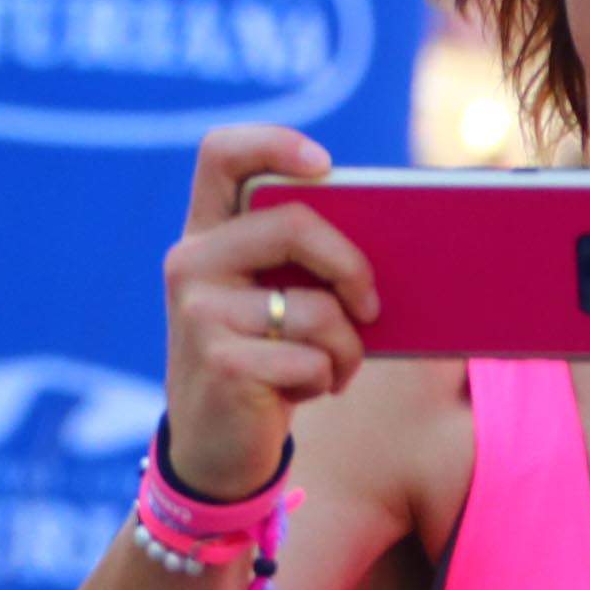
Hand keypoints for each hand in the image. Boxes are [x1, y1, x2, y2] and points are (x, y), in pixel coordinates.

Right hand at [160, 125, 379, 497]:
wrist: (217, 448)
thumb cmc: (265, 359)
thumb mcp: (274, 301)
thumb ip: (303, 263)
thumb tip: (398, 238)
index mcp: (206, 234)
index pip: (222, 154)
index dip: (273, 142)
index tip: (325, 163)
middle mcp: (191, 264)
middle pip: (292, 226)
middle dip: (352, 266)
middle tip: (371, 306)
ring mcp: (199, 314)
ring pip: (315, 308)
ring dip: (346, 347)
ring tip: (332, 367)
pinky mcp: (221, 364)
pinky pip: (313, 359)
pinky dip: (328, 380)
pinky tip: (302, 392)